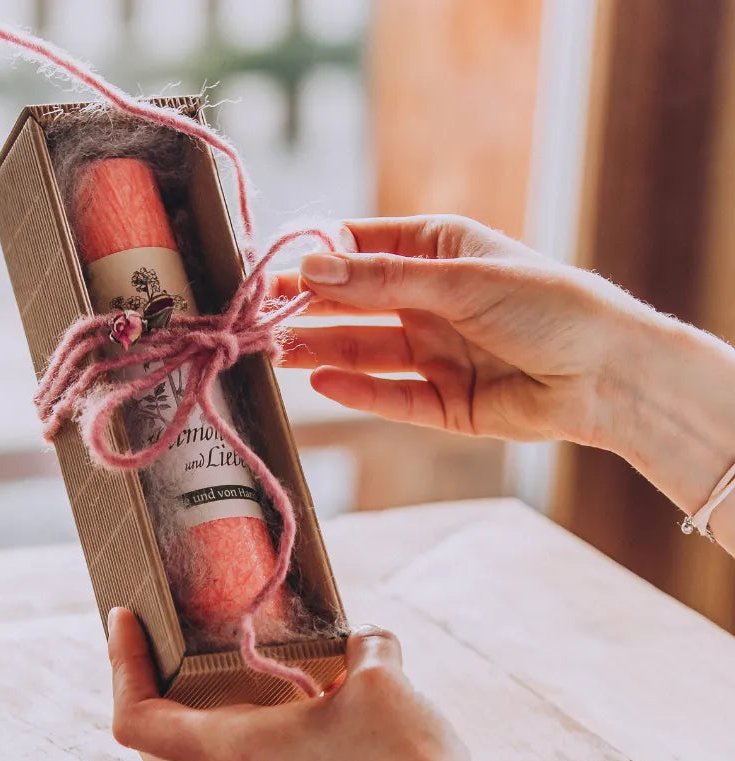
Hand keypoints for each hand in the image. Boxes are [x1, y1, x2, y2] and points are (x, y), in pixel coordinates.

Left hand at [108, 606, 481, 760]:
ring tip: (214, 679)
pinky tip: (282, 713)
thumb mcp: (382, 681)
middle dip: (142, 705)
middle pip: (154, 756)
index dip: (120, 665)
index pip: (137, 718)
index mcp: (234, 749)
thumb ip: (365, 646)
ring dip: (188, 728)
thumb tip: (365, 639)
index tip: (125, 620)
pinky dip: (237, 745)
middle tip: (156, 657)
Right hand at [274, 215, 665, 451]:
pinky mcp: (443, 403)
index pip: (363, 248)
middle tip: (260, 312)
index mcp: (440, 254)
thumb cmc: (548, 305)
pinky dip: (357, 390)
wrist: (607, 375)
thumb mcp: (460, 280)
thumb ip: (383, 280)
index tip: (273, 265)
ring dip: (322, 348)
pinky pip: (390, 396)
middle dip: (310, 306)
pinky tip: (321, 381)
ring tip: (276, 349)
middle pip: (356, 303)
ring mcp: (435, 354)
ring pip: (365, 351)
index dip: (318, 256)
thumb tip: (312, 267)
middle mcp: (432, 302)